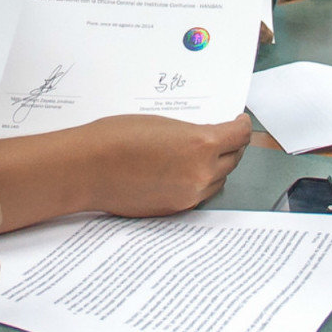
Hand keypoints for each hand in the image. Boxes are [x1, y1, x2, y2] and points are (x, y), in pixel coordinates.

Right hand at [81, 113, 251, 216]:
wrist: (88, 168)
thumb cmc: (116, 138)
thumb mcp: (163, 124)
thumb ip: (191, 133)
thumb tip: (204, 139)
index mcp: (201, 144)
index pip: (239, 136)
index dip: (242, 126)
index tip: (240, 122)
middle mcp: (201, 172)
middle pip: (233, 159)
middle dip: (232, 146)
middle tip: (226, 137)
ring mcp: (189, 194)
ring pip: (218, 180)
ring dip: (217, 166)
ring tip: (204, 155)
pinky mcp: (175, 208)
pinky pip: (199, 194)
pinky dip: (198, 182)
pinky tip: (185, 171)